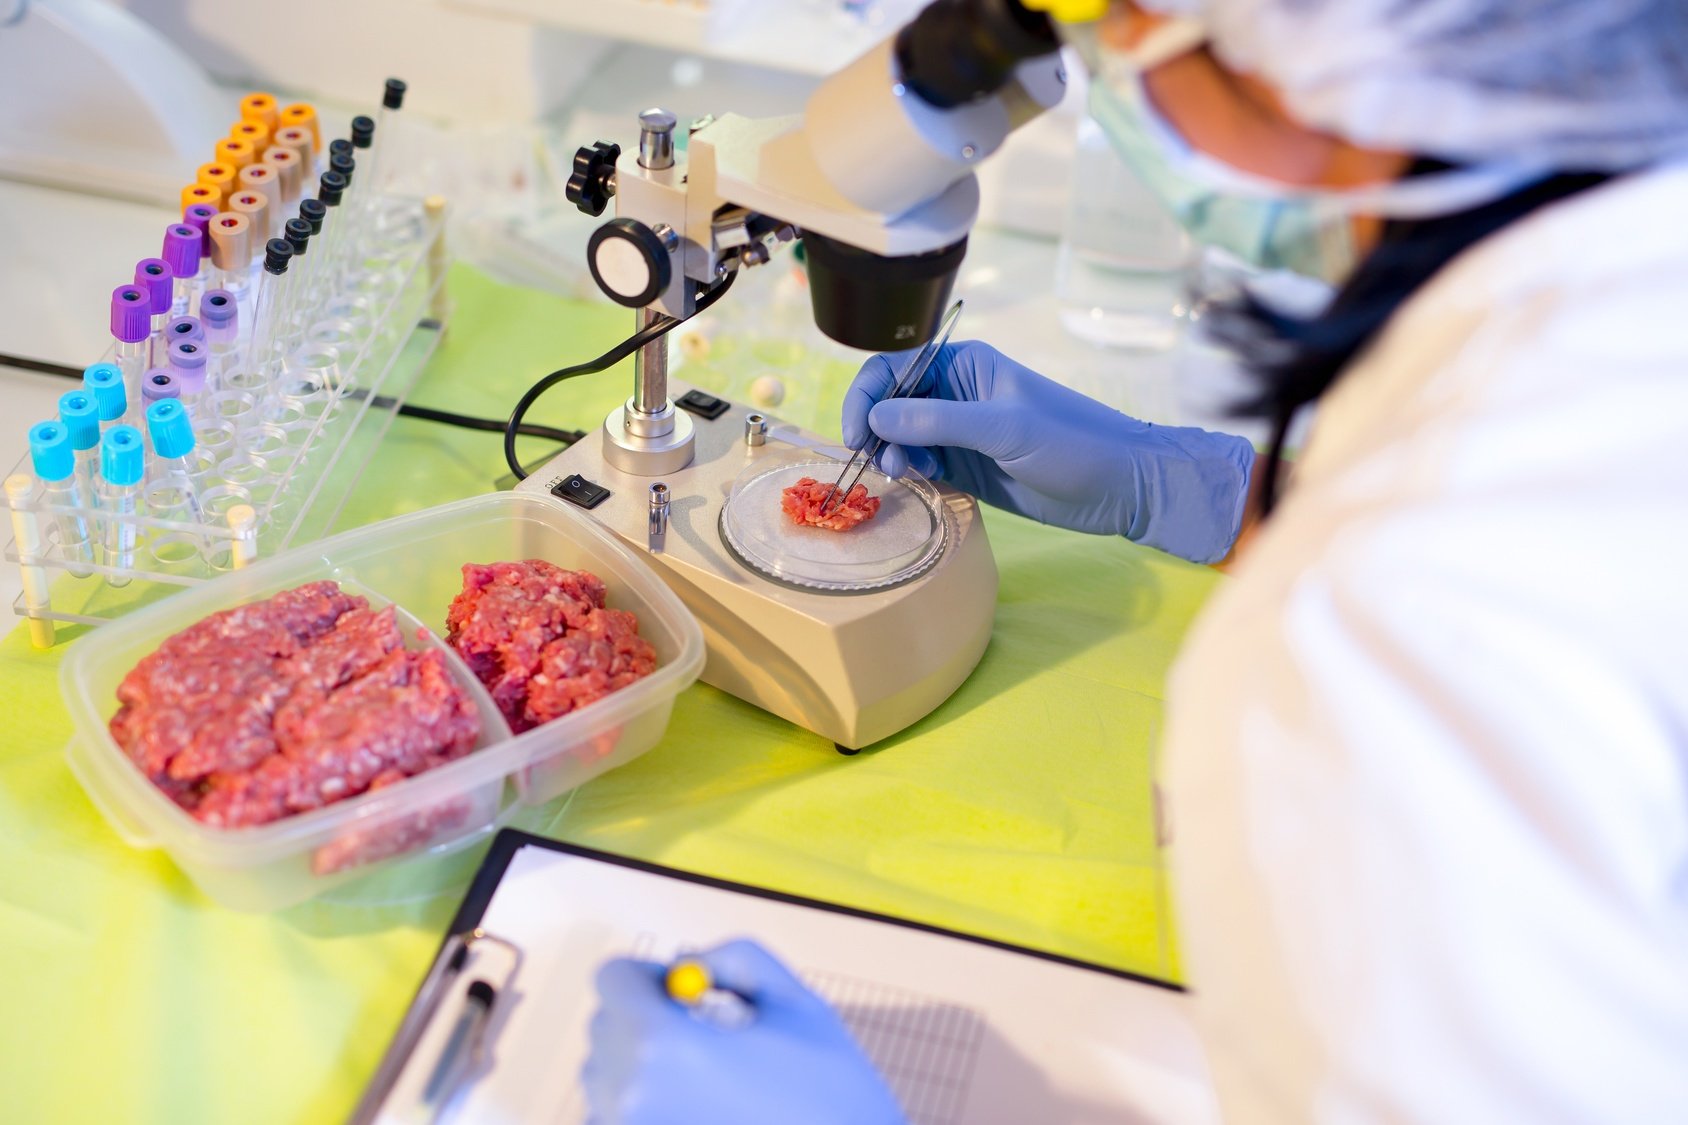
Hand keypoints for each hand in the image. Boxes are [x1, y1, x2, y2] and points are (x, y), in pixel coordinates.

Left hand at [583, 939, 904, 1124]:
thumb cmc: (832, 1094)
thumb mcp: (796, 1003)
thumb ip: (737, 960)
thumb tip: (683, 963)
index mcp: (663, 1042)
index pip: (612, 978)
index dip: (646, 972)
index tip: (679, 989)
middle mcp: (630, 1094)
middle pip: (605, 1024)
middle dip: (646, 1016)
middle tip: (700, 1032)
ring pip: (606, 1074)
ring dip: (641, 1064)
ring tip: (706, 1081)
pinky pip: (617, 1118)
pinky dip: (647, 1107)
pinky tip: (700, 1115)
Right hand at [841, 340, 1254, 563]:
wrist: (1119, 486)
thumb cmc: (1071, 442)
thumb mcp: (1004, 428)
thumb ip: (938, 421)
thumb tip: (877, 415)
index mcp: (964, 366)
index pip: (894, 368)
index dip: (867, 396)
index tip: (857, 434)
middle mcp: (955, 394)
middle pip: (890, 404)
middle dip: (878, 432)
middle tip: (888, 465)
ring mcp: (959, 433)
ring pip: (902, 439)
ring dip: (894, 456)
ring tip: (908, 476)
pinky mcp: (967, 467)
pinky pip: (923, 466)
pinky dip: (914, 474)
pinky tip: (924, 484)